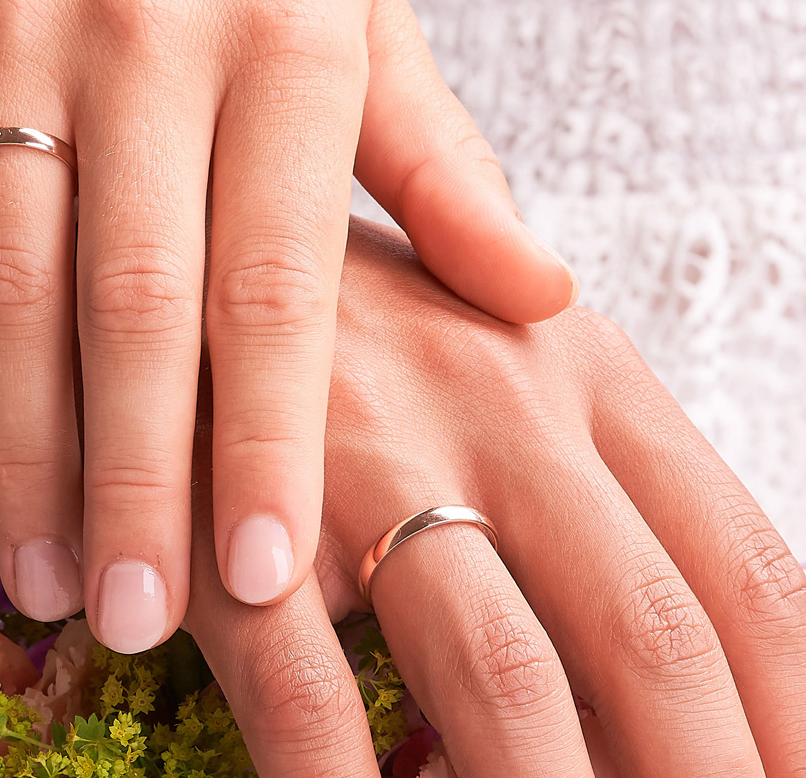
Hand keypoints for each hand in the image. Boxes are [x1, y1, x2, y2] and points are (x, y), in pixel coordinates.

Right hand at [0, 0, 576, 646]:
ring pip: (8, 282)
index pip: (276, 284)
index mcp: (281, 46)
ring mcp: (8, 41)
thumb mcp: (364, 17)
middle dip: (134, 481)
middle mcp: (140, 45)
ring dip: (27, 448)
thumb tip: (537, 296)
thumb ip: (444, 168)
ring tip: (50, 571)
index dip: (269, 439)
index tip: (266, 571)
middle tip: (139, 615)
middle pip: (133, 305)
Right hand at [183, 218, 805, 776]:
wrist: (197, 229)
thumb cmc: (362, 306)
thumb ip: (604, 441)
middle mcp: (496, 406)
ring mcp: (369, 456)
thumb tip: (712, 602)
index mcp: (579, 366)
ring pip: (505, 683)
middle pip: (651, 638)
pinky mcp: (243, 512)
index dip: (800, 713)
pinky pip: (312, 692)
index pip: (743, 566)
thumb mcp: (501, 330)